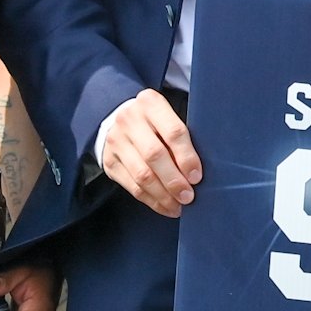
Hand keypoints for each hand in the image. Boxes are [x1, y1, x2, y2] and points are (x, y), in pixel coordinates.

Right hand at [101, 88, 202, 217]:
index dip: (187, 157)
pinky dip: (152, 200)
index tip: (197, 176)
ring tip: (179, 206)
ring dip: (163, 195)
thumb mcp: (170, 116)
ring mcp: (116, 141)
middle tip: (189, 196)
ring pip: (142, 175)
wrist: (120, 118)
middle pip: (154, 155)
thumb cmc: (157, 120)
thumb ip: (184, 136)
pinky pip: (132, 186)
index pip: (173, 132)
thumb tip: (200, 171)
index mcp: (150, 103)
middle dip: (174, 181)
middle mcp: (129, 120)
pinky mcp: (109, 161)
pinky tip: (166, 207)